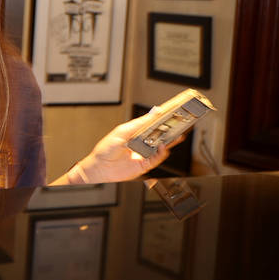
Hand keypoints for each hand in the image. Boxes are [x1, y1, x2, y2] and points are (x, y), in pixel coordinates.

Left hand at [52, 110, 181, 184]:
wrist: (99, 167)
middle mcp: (141, 143)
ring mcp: (143, 154)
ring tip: (175, 135)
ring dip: (169, 141)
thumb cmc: (105, 149)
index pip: (153, 124)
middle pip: (160, 135)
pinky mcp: (144, 165)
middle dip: (170, 130)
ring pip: (161, 147)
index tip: (173, 113)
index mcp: (136, 132)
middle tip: (179, 124)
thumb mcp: (122, 131)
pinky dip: (162, 153)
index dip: (163, 119)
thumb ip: (139, 123)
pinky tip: (163, 147)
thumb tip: (153, 112)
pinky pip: (157, 158)